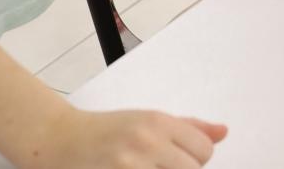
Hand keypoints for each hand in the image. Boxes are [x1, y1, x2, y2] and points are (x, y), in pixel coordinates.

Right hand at [25, 107, 226, 168]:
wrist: (59, 140)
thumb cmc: (106, 131)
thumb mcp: (148, 120)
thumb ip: (188, 128)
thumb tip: (223, 132)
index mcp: (157, 122)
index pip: (204, 150)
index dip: (197, 159)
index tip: (181, 159)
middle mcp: (145, 143)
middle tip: (163, 166)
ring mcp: (128, 166)